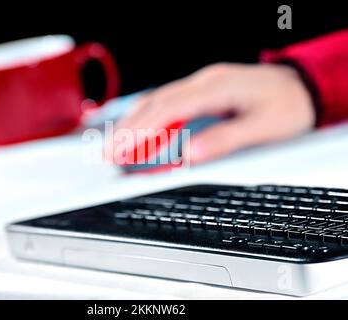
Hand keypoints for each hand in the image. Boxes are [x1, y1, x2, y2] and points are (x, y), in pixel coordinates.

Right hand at [106, 63, 314, 164]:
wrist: (302, 86)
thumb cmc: (288, 105)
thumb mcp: (265, 127)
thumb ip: (225, 139)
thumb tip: (189, 154)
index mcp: (218, 86)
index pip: (169, 108)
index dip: (141, 130)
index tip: (120, 148)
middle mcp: (204, 82)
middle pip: (156, 103)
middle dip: (128, 128)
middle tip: (107, 153)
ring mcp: (201, 84)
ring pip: (158, 101)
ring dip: (134, 123)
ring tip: (116, 146)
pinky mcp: (202, 92)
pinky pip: (168, 103)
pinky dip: (148, 118)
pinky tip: (138, 130)